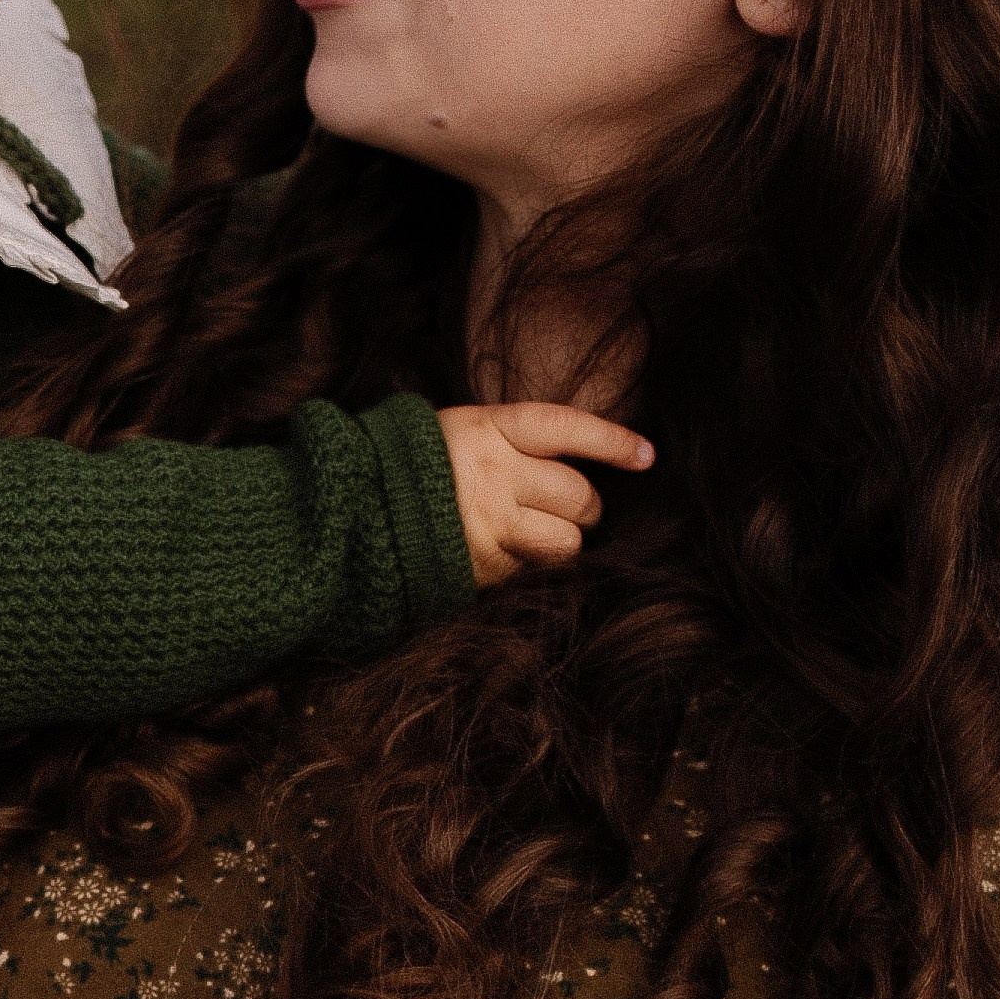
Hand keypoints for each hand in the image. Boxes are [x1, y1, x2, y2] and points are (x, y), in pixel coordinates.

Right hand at [436, 402, 653, 587]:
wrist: (353, 511)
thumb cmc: (416, 466)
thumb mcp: (462, 431)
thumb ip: (515, 441)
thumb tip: (581, 460)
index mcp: (486, 429)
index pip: (566, 428)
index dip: (611, 441)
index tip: (646, 455)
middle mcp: (492, 475)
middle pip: (578, 496)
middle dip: (584, 506)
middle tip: (566, 506)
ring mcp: (489, 526)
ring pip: (567, 541)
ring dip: (563, 540)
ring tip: (537, 532)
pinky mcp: (483, 568)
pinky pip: (536, 570)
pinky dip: (531, 563)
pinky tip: (505, 550)